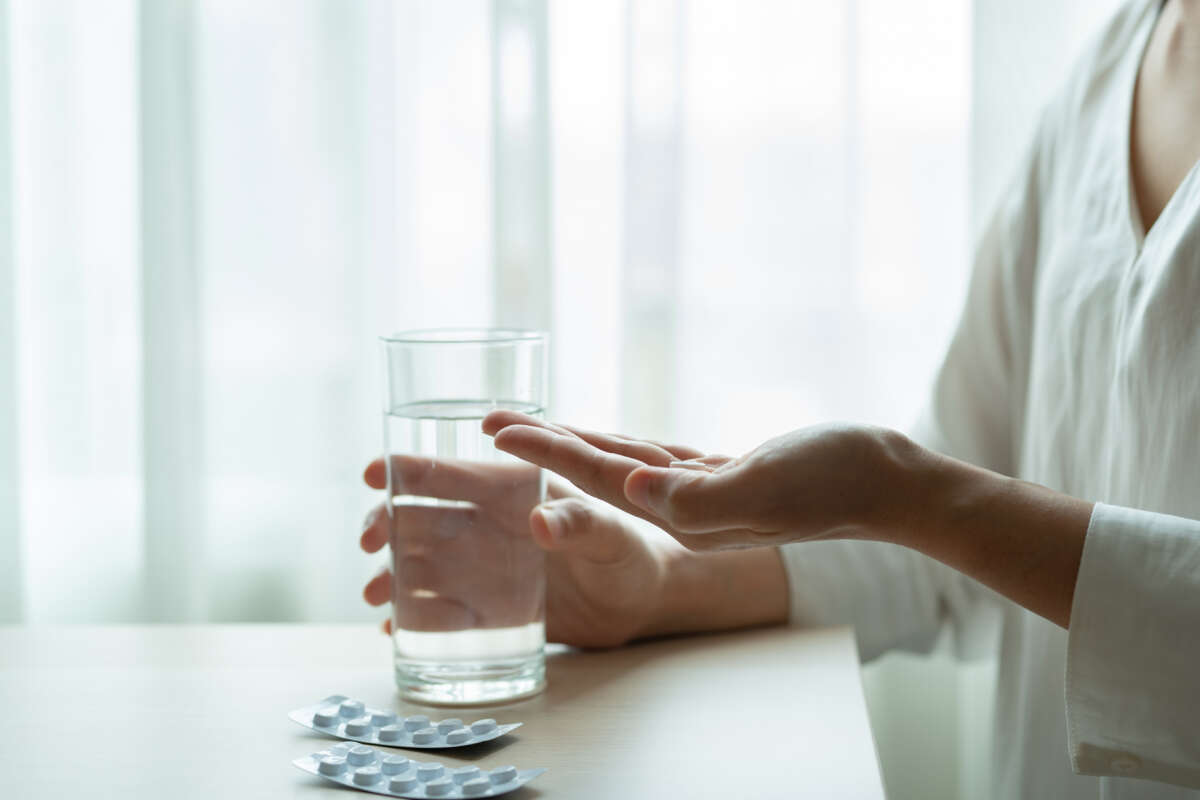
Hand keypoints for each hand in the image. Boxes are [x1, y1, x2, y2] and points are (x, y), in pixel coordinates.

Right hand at [359, 457, 674, 647]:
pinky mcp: (487, 612)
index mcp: (510, 492)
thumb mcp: (611, 535)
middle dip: (383, 524)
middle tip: (369, 542)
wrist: (640, 603)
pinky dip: (413, 619)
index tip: (374, 473)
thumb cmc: (630, 552)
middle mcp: (486, 527)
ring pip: (418, 566)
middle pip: (418, 518)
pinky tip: (392, 631)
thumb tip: (542, 523)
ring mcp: (481, 570)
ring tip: (375, 596)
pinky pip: (439, 614)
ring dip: (390, 576)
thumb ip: (582, 523)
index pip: (449, 473)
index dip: (408, 469)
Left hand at [481, 412, 925, 550]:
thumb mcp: (765, 485)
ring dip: (576, 446)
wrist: (889, 484)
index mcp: (686, 513)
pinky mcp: (725, 477)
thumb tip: (631, 490)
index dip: (543, 452)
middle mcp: (685, 509)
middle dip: (542, 449)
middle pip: (596, 474)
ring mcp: (704, 495)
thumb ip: (697, 495)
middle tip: (490, 422)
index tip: (494, 429)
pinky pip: (659, 460)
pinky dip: (626, 448)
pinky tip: (608, 442)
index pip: (595, 481)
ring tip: (535, 428)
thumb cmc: (834, 482)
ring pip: (623, 465)